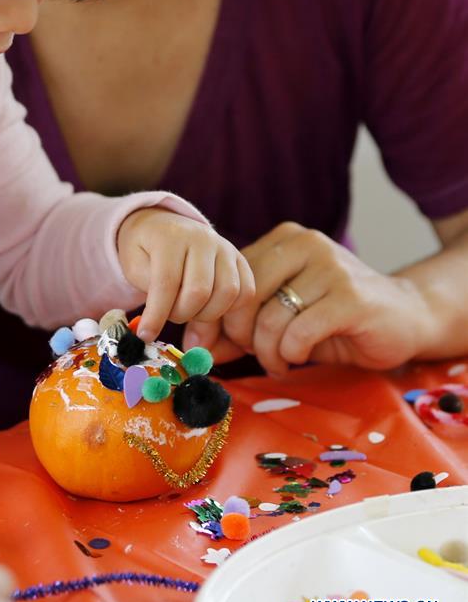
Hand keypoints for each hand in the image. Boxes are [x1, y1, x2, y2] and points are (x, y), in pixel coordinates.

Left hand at [117, 208, 254, 340]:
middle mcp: (203, 238)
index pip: (167, 282)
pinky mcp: (240, 258)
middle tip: (169, 314)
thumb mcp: (135, 268)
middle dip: (181, 314)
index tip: (145, 335)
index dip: (156, 315)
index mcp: (171, 236)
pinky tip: (209, 307)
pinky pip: (245, 291)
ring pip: (227, 293)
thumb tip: (162, 334)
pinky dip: (229, 308)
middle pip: (200, 291)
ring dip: (206, 314)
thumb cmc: (145, 251)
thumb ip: (153, 298)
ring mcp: (225, 247)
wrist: (162, 225)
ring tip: (188, 309)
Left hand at [182, 222, 431, 374]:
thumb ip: (238, 329)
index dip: (212, 316)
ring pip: (270, 319)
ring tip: (279, 361)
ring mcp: (330, 267)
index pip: (231, 277)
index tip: (205, 346)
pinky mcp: (350, 298)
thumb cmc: (336, 317)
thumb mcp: (280, 317)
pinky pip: (299, 333)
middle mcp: (305, 244)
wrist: (405, 317)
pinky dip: (291, 354)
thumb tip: (195, 349)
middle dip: (239, 335)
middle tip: (252, 354)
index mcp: (283, 240)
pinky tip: (299, 358)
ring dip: (267, 352)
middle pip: (244, 296)